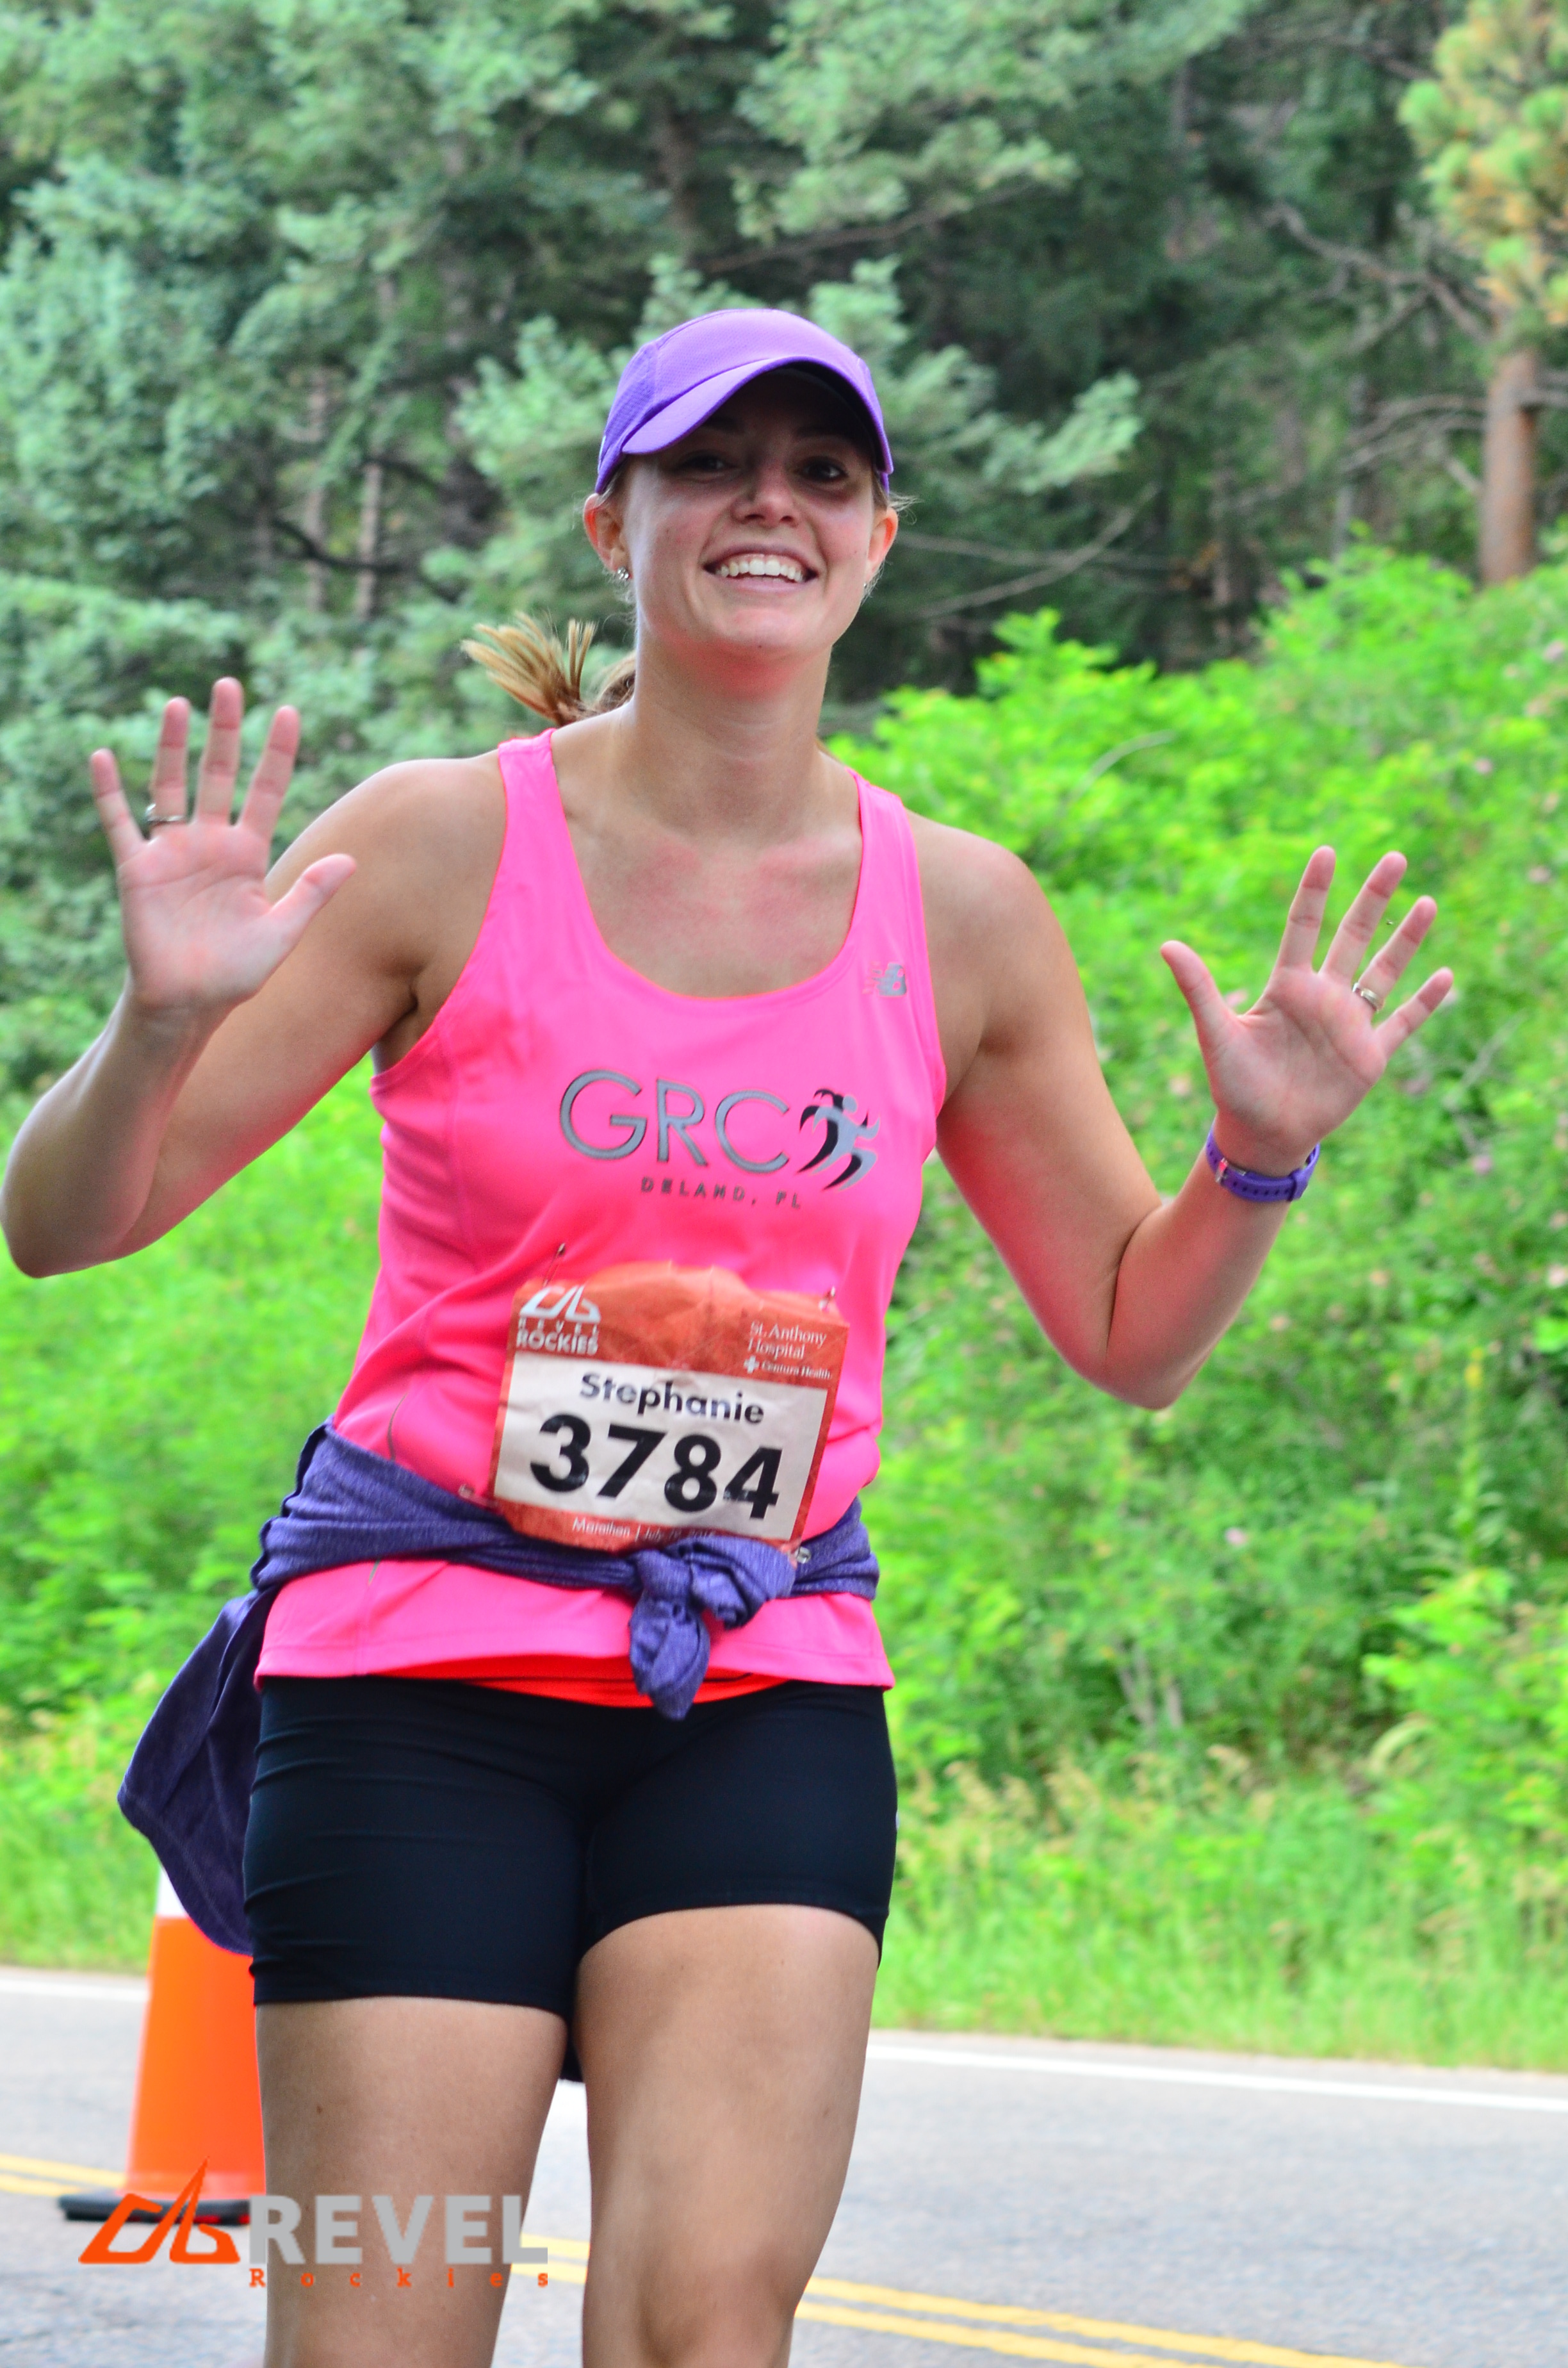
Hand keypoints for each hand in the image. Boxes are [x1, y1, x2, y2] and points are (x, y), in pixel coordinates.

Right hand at [90, 678, 355, 1027]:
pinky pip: (121, 824)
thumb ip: (312, 894)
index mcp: (249, 854)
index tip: (290, 712)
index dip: (277, 753)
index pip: (266, 791)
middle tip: (229, 685)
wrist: (189, 1005)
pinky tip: (103, 757)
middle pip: (218, 775)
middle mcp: (211, 844)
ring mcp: (173, 853)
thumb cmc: (236, 974)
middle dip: (225, 732)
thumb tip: (351, 860)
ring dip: (173, 747)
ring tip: (179, 704)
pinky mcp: (138, 871)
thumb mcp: (282, 934)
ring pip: (172, 787)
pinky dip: (110, 792)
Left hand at [1160, 847, 1452, 1174]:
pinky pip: (1403, 1022)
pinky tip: (1446, 974)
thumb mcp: (1216, 1034)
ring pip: (1384, 971)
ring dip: (1407, 940)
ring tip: (1427, 902)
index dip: (1315, 891)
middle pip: (1354, 936)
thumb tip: (1167, 944)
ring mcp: (1349, 1024)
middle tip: (1396, 858)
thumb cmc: (1234, 1085)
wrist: (1261, 1134)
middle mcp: (1323, 997)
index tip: (1327, 853)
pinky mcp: (1369, 1056)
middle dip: (1374, 898)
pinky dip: (1424, 1002)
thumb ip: (1199, 989)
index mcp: (1287, 986)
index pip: (1303, 927)